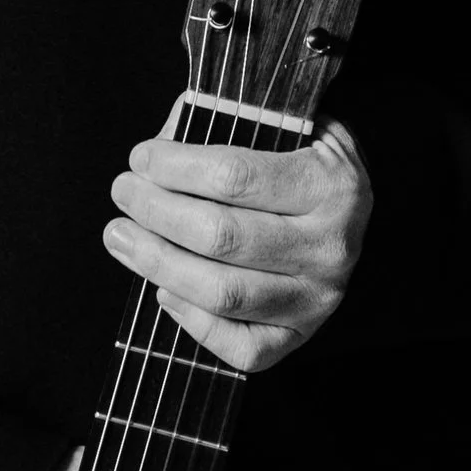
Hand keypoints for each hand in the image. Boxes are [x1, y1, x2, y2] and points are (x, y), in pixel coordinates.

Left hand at [102, 116, 371, 372]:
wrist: (349, 213)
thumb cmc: (301, 163)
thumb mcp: (282, 125)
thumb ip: (225, 125)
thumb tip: (158, 150)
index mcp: (332, 185)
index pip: (235, 176)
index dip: (175, 168)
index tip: (140, 158)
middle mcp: (331, 247)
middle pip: (222, 237)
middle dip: (156, 213)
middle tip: (123, 192)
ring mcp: (317, 298)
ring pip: (222, 293)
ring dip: (157, 264)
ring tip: (121, 236)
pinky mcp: (298, 335)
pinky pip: (237, 346)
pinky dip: (191, 320)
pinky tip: (165, 289)